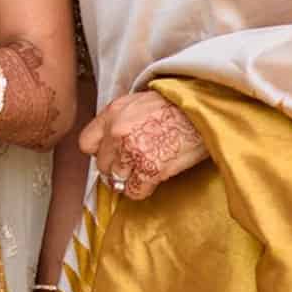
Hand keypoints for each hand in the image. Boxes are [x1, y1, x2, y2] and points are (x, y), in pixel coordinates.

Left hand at [77, 90, 206, 200]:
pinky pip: (134, 190)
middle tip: (135, 163)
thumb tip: (111, 141)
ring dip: (130, 179)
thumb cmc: (178, 105)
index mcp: (113, 113)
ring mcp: (132, 151)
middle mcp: (117, 132)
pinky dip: (142, 189)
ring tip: (146, 171)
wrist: (204, 110)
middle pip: (102, 165)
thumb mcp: (139, 101)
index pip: (86, 143)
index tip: (111, 155)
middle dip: (117, 167)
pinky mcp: (149, 169)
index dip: (100, 152)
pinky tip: (154, 178)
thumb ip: (120, 119)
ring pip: (116, 180)